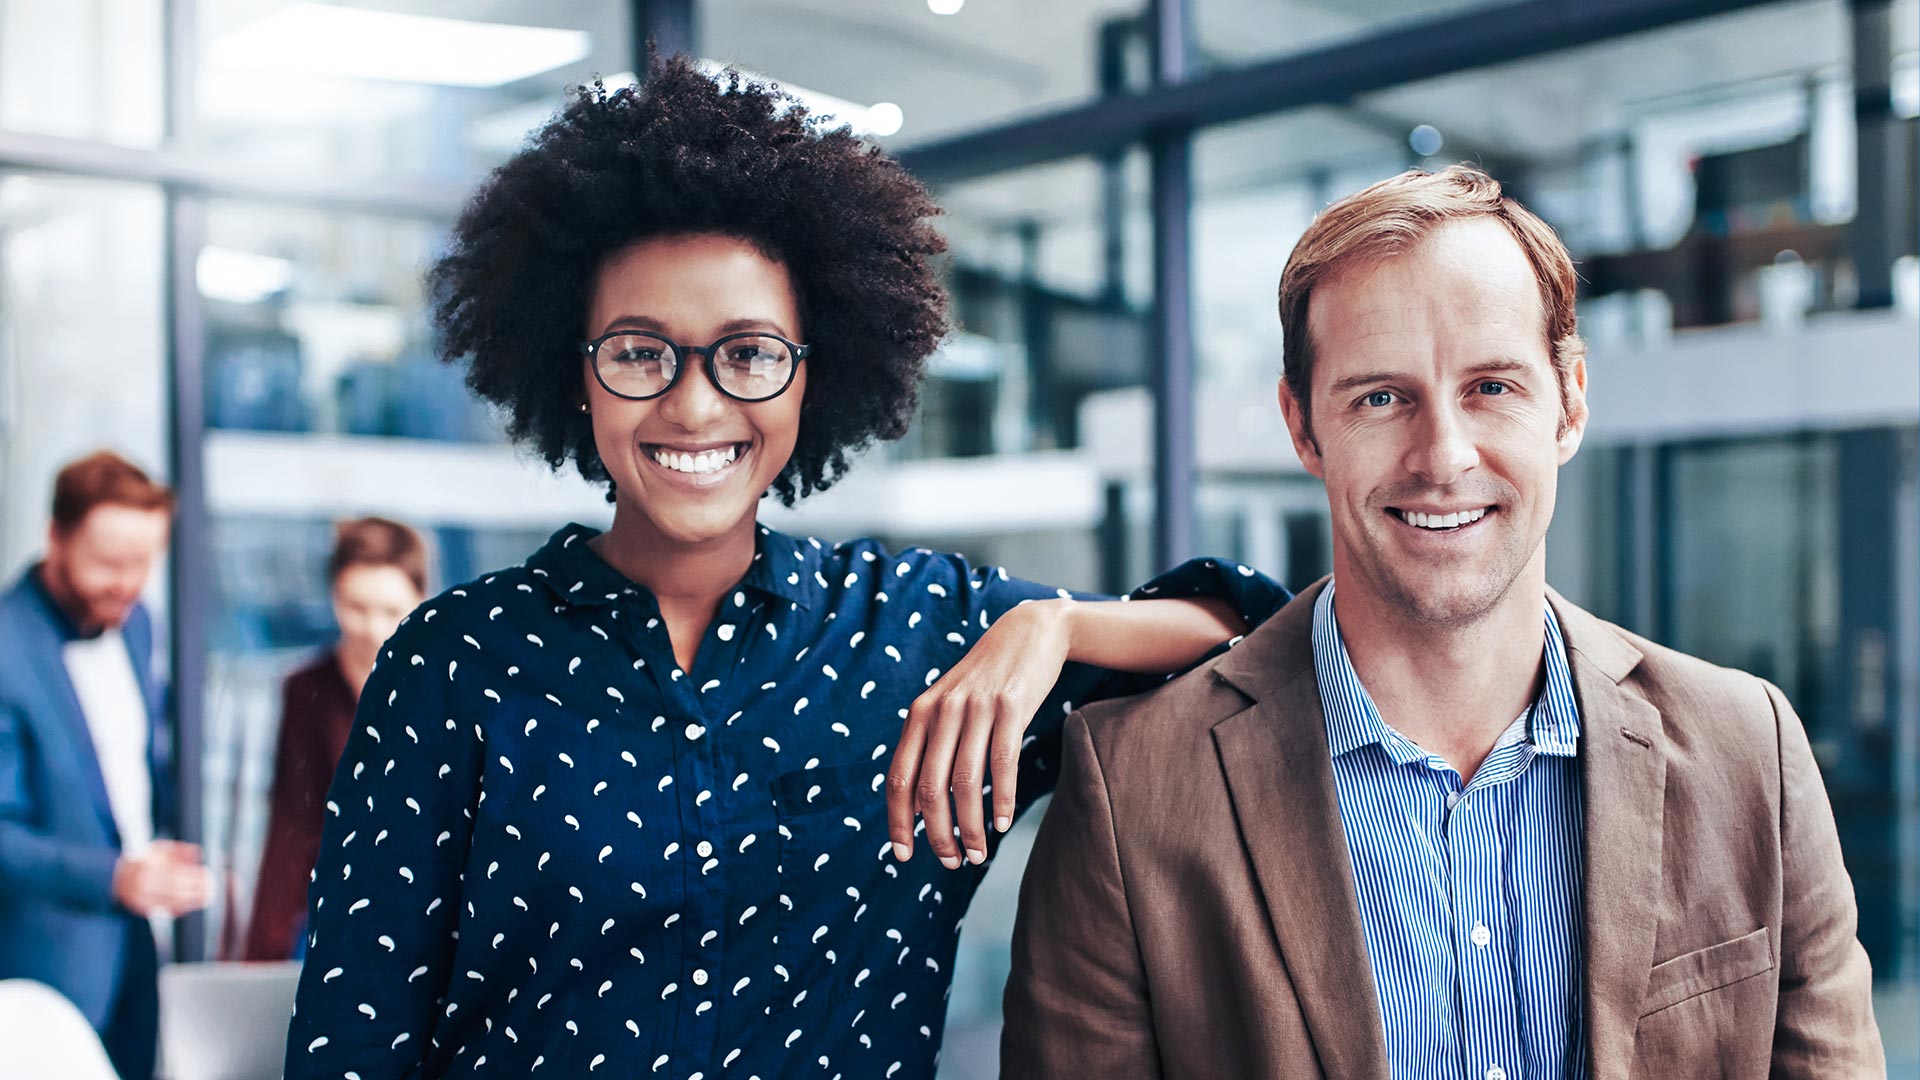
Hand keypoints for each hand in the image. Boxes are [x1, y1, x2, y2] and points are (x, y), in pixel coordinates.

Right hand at [112, 840, 212, 917]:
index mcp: (147, 865)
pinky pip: (164, 909)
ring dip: (192, 900)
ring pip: (170, 901)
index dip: (192, 874)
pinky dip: (181, 908)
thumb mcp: (159, 849)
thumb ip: (179, 849)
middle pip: (173, 887)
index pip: (174, 871)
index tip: (207, 874)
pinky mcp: (141, 909)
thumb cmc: (146, 860)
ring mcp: (140, 898)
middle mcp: (142, 883)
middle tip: (211, 887)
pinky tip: (193, 903)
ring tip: (207, 897)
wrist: (119, 877)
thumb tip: (198, 852)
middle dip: (195, 888)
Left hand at [887, 599, 1070, 868]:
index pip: (899, 777)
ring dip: (970, 827)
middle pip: (931, 788)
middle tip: (951, 863)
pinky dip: (1002, 801)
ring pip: (966, 782)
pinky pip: (1003, 763)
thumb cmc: (987, 679)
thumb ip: (931, 744)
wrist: (1030, 632)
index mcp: (920, 713)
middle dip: (938, 834)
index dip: (898, 821)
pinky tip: (1001, 825)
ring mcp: (976, 707)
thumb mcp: (949, 704)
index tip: (903, 856)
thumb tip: (918, 802)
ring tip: (977, 854)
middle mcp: (943, 710)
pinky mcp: (1011, 707)